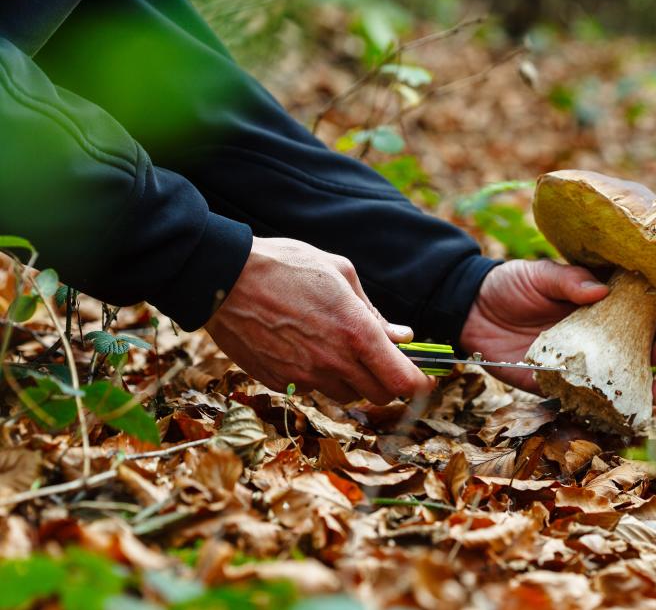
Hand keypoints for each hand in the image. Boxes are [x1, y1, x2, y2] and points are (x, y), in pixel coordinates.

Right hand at [205, 237, 433, 404]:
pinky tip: (307, 348)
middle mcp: (333, 362)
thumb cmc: (286, 265)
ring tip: (340, 348)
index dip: (420, 384)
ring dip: (354, 380)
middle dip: (390, 381)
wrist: (224, 278)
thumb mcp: (341, 273)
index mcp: (356, 333)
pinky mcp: (279, 382)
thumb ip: (375, 312)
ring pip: (346, 395)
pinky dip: (320, 376)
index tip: (426, 378)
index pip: (403, 381)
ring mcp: (304, 377)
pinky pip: (312, 389)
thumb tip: (402, 336)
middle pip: (380, 396)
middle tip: (385, 360)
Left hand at [459, 260, 655, 402]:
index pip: (637, 311)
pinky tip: (627, 413)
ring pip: (620, 378)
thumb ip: (568, 280)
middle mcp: (595, 336)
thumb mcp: (540, 274)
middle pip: (638, 346)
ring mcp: (579, 363)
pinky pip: (586, 401)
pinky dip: (606, 409)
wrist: (470, 310)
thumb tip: (601, 290)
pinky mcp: (556, 385)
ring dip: (646, 386)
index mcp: (597, 304)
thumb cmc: (511, 285)